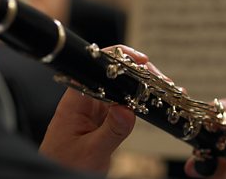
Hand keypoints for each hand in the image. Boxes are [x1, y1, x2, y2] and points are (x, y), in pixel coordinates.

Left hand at [39, 45, 147, 172]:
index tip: (141, 62)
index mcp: (75, 102)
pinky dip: (138, 103)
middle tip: (159, 80)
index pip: (95, 69)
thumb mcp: (91, 152)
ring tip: (162, 91)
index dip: (118, 60)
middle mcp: (85, 102)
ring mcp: (95, 110)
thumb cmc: (63, 166)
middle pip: (112, 76)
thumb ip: (111, 131)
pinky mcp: (103, 120)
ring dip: (140, 88)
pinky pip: (123, 105)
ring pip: (120, 90)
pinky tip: (153, 104)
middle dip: (137, 73)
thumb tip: (128, 110)